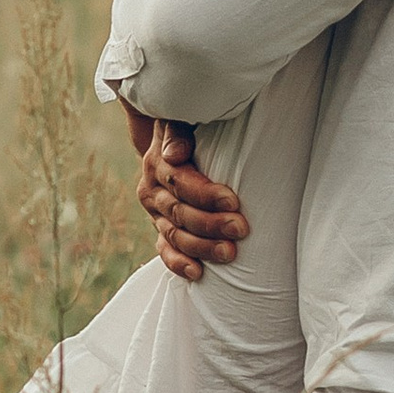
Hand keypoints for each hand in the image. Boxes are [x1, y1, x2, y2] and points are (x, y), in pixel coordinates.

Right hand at [131, 114, 248, 281]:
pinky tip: (197, 273)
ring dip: (202, 247)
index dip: (205, 194)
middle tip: (240, 229)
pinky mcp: (161, 229)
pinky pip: (165, 250)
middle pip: (179, 212)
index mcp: (158, 163)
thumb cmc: (190, 127)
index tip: (233, 202)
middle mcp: (152, 190)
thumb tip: (176, 153)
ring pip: (175, 235)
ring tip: (229, 253)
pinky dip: (178, 263)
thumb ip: (178, 131)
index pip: (180, 182)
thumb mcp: (183, 119)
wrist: (173, 141)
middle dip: (211, 223)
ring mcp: (155, 214)